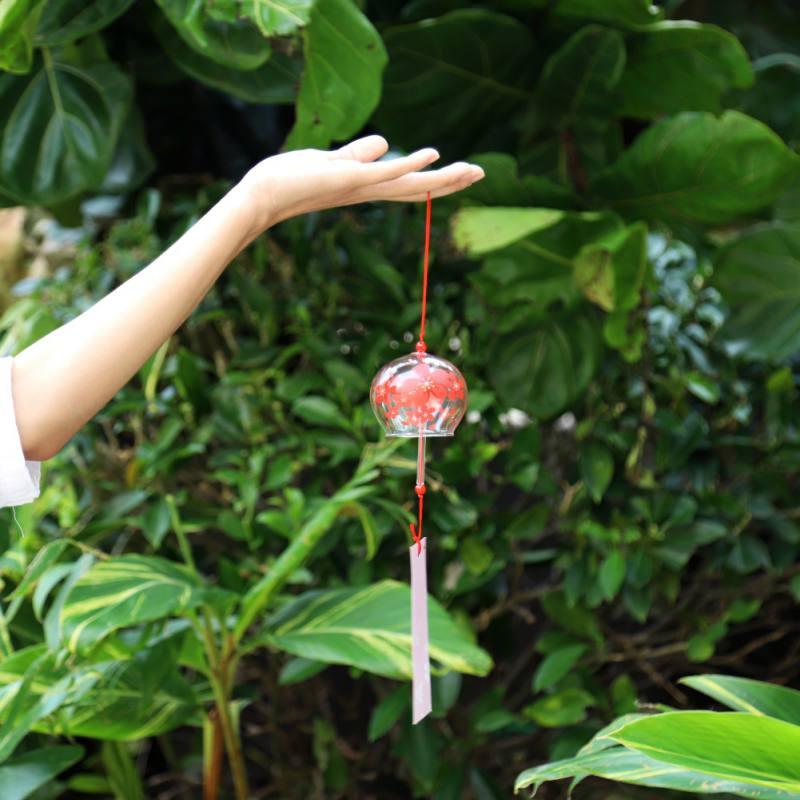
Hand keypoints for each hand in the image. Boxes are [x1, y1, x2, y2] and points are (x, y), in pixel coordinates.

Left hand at [237, 135, 484, 232]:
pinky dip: (410, 164)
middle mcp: (368, 191)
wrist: (264, 195)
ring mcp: (361, 187)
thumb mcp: (333, 161)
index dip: (435, 178)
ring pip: (409, 183)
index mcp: (366, 187)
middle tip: (480, 174)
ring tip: (471, 170)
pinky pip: (386, 172)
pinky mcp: (350, 179)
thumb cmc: (293, 179)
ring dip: (441, 177)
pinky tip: (433, 154)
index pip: (408, 183)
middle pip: (416, 188)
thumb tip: (386, 143)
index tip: (461, 172)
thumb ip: (359, 153)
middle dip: (448, 182)